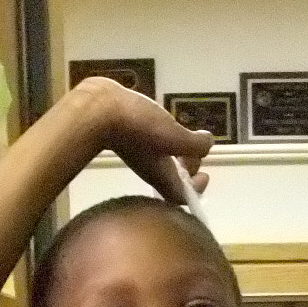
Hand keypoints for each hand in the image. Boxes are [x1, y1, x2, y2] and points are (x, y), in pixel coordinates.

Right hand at [75, 77, 212, 203]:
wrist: (99, 110)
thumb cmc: (138, 127)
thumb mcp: (174, 136)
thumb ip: (195, 145)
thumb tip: (207, 144)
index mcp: (162, 176)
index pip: (181, 196)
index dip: (196, 190)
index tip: (205, 174)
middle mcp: (151, 169)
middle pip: (174, 179)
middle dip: (189, 168)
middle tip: (195, 152)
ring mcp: (140, 154)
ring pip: (164, 161)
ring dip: (178, 153)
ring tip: (183, 136)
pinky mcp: (132, 138)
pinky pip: (154, 146)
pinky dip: (165, 140)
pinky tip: (164, 124)